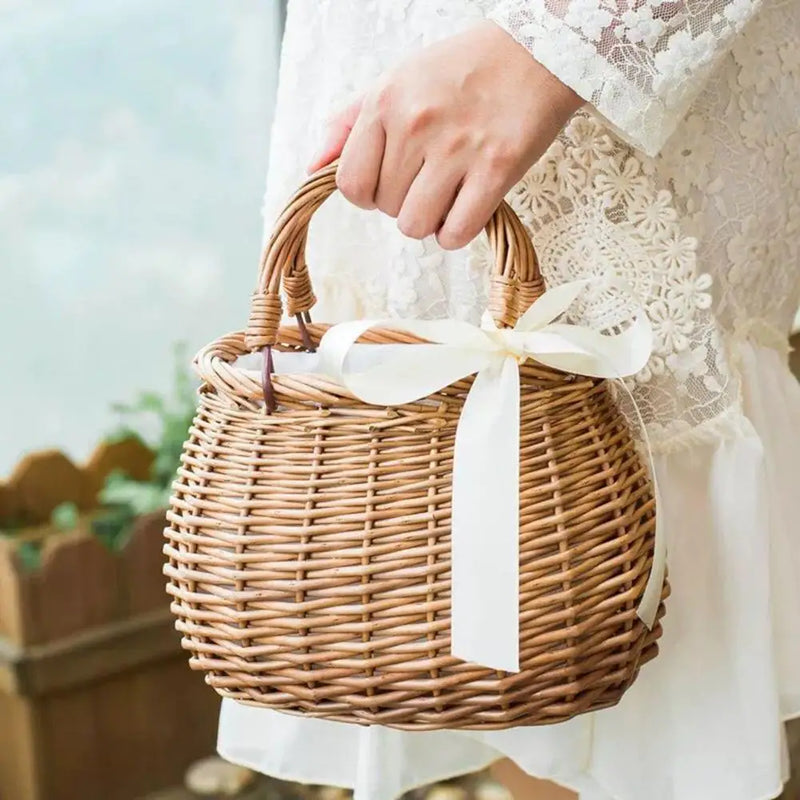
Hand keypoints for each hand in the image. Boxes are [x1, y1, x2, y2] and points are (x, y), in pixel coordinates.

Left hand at [308, 21, 582, 250]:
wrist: (537, 52)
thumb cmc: (461, 70)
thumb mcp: (396, 80)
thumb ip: (349, 124)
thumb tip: (313, 167)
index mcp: (385, 102)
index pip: (350, 183)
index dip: (367, 194)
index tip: (388, 183)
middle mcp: (416, 124)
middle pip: (385, 208)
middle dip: (402, 203)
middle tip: (429, 179)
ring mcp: (457, 149)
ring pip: (416, 226)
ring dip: (429, 221)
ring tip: (447, 194)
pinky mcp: (496, 169)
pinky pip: (456, 233)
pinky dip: (456, 233)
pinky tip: (466, 208)